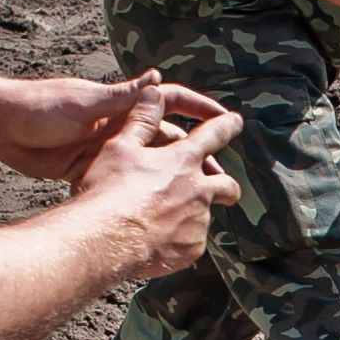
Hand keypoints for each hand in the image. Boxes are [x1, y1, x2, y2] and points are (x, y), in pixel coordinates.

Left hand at [0, 68, 230, 183]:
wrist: (1, 127)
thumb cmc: (42, 107)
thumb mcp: (86, 103)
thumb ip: (122, 96)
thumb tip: (157, 77)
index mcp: (122, 105)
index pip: (171, 102)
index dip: (199, 109)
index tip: (226, 121)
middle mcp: (119, 125)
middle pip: (167, 140)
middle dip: (194, 155)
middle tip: (219, 176)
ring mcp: (105, 148)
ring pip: (149, 166)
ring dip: (171, 181)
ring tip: (195, 203)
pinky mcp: (88, 169)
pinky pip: (123, 183)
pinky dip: (140, 197)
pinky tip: (156, 214)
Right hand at [67, 101, 241, 278]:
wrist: (103, 240)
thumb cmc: (107, 190)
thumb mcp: (119, 147)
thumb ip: (142, 120)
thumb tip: (154, 90)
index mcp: (182, 161)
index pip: (213, 135)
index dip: (226, 125)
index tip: (236, 121)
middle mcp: (198, 190)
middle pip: (227, 185)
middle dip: (226, 184)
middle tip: (219, 187)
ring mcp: (198, 221)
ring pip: (206, 215)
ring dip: (193, 214)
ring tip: (165, 219)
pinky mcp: (192, 249)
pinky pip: (192, 242)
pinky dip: (180, 239)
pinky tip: (157, 240)